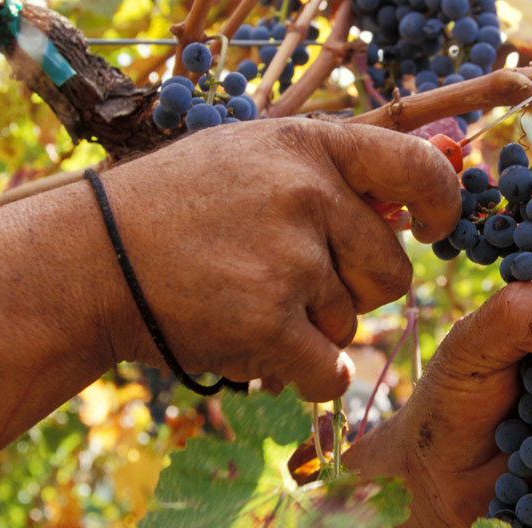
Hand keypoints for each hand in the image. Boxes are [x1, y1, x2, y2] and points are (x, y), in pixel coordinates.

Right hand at [100, 119, 460, 401]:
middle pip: (391, 272)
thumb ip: (330, 174)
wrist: (89, 260)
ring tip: (245, 300)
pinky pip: (331, 371)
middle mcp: (307, 195)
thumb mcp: (251, 158)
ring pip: (352, 325)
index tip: (434, 230)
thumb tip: (419, 198)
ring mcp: (288, 259)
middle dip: (355, 291)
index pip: (418, 169)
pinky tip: (265, 353)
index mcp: (308, 147)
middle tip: (290, 282)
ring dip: (313, 330)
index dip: (443, 204)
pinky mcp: (267, 321)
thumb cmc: (175, 209)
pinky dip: (308, 376)